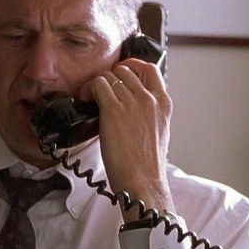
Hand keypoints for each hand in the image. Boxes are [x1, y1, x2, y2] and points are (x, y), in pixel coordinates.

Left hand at [79, 58, 174, 221]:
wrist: (142, 181)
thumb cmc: (147, 164)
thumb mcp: (158, 132)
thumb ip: (150, 113)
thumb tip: (133, 105)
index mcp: (163, 104)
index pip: (150, 70)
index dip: (132, 67)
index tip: (121, 72)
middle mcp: (149, 99)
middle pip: (125, 70)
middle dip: (111, 77)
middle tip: (101, 89)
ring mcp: (132, 103)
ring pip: (110, 76)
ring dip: (97, 83)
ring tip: (90, 96)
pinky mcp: (113, 111)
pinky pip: (98, 85)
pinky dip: (88, 89)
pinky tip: (85, 98)